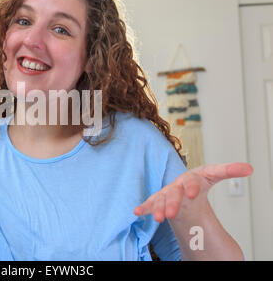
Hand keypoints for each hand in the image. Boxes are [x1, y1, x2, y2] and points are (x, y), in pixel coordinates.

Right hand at [133, 162, 252, 221]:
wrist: (184, 188)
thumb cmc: (199, 181)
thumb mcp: (214, 175)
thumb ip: (229, 171)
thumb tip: (249, 168)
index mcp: (191, 178)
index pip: (192, 181)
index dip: (191, 187)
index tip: (193, 194)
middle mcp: (177, 185)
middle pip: (174, 193)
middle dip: (172, 203)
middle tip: (172, 214)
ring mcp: (166, 193)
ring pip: (161, 200)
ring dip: (158, 208)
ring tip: (159, 219)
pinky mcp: (158, 201)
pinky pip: (150, 204)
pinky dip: (144, 207)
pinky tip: (137, 212)